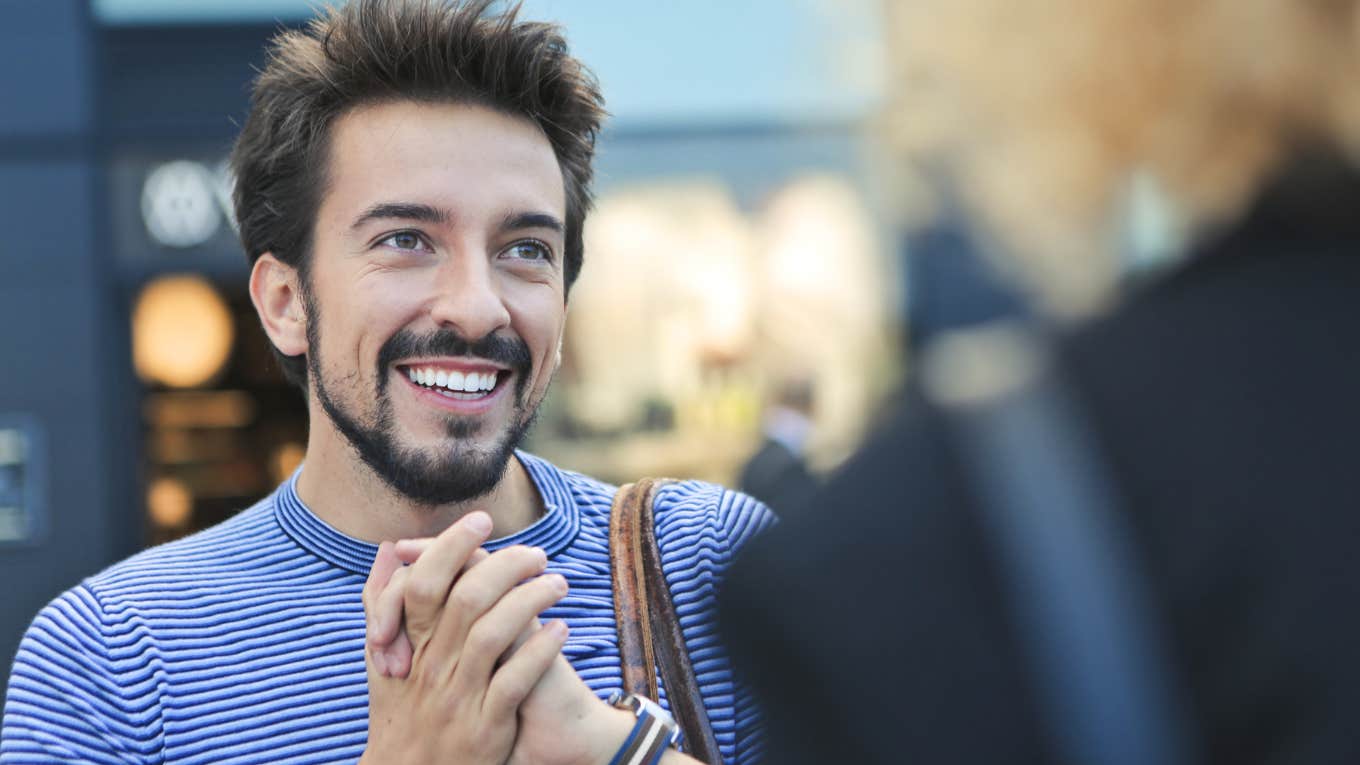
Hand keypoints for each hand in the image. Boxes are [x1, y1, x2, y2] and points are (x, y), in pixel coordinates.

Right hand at [360, 513, 568, 764]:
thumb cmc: (402, 712)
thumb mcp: (382, 659)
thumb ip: (384, 600)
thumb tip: (392, 547)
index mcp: (408, 646)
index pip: (423, 584)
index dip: (451, 546)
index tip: (482, 520)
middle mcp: (430, 669)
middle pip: (466, 600)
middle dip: (505, 566)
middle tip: (538, 552)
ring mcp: (457, 699)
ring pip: (492, 635)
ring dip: (530, 601)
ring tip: (558, 583)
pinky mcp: (485, 729)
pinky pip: (515, 682)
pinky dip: (540, 651)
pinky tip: (562, 630)